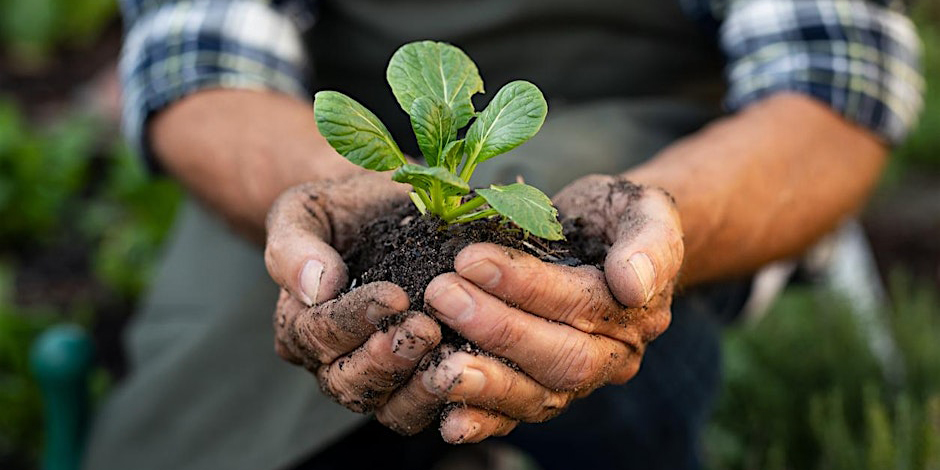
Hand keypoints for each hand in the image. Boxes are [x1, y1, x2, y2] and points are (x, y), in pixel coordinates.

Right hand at [264, 173, 441, 412]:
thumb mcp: (306, 211)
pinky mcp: (417, 385)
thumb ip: (295, 246)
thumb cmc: (342, 209)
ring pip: (388, 407)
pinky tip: (473, 374)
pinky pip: (427, 409)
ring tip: (449, 358)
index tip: (393, 296)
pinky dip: (449, 400)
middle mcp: (331, 362)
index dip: (354, 319)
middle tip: (424, 330)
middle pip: (347, 382)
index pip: (318, 334)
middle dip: (386, 359)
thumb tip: (316, 286)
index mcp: (299, 323)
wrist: (385, 210)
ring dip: (418, 389)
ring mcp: (376, 379)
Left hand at [373, 175, 683, 442]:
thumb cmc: (618, 216)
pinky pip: (519, 415)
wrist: (607, 237)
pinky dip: (485, 421)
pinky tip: (450, 422)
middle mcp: (615, 356)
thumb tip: (634, 285)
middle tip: (442, 295)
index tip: (470, 258)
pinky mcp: (547, 390)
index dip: (525, 285)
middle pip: (561, 358)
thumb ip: (650, 241)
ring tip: (437, 363)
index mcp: (640, 311)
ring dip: (486, 382)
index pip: (582, 304)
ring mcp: (580, 380)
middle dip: (497, 330)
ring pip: (539, 395)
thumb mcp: (644, 208)